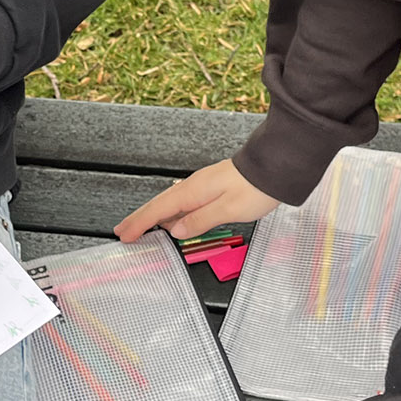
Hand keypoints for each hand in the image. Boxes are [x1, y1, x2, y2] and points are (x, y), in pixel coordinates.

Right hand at [115, 158, 279, 242]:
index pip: (159, 210)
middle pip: (160, 205)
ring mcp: (203, 186)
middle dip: (140, 219)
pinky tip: (173, 221)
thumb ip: (200, 220)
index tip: (124, 235)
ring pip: (170, 204)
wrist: (277, 166)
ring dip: (153, 217)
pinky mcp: (212, 188)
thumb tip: (177, 230)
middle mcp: (194, 186)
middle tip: (123, 231)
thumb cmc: (257, 186)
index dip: (140, 224)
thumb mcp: (228, 209)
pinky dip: (172, 213)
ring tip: (140, 229)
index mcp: (194, 191)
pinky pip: (184, 202)